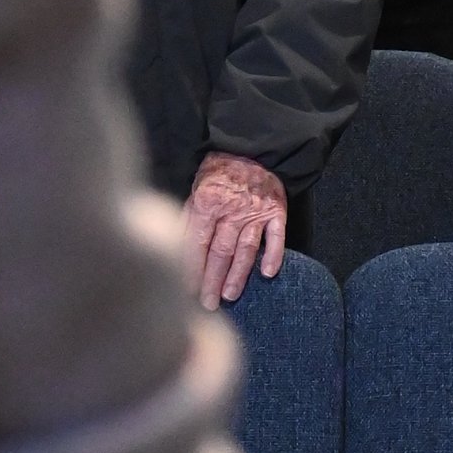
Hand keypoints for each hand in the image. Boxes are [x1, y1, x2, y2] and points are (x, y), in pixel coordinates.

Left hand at [184, 152, 287, 303]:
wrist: (251, 149)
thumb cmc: (218, 173)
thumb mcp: (195, 190)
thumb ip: (188, 219)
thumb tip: (175, 250)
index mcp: (207, 202)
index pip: (197, 242)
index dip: (191, 268)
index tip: (185, 291)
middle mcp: (232, 208)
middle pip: (221, 251)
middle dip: (212, 280)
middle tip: (207, 303)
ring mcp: (256, 211)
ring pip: (246, 248)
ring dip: (238, 274)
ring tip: (229, 295)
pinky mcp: (276, 210)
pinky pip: (276, 236)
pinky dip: (273, 255)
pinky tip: (268, 273)